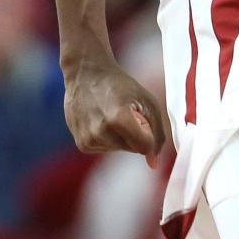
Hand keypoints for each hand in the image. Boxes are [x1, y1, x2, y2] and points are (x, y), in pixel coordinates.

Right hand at [63, 54, 166, 168]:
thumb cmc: (121, 85)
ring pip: (120, 149)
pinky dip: (109, 137)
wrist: (87, 74)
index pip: (144, 146)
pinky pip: (106, 149)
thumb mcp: (147, 101)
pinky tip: (101, 119)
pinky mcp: (82, 144)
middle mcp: (100, 132)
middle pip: (133, 149)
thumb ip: (157, 133)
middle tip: (125, 111)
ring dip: (121, 136)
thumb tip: (154, 164)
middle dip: (135, 134)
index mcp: (119, 118)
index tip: (141, 116)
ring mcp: (88, 140)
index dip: (148, 132)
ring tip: (111, 113)